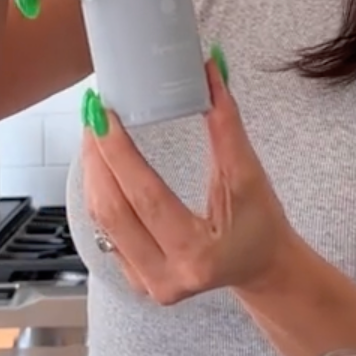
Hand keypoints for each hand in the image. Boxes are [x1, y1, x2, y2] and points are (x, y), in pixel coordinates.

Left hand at [81, 53, 294, 302]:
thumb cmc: (261, 223)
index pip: (145, 196)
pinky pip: (106, 232)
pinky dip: (101, 194)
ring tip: (94, 133)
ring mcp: (147, 284)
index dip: (119, 152)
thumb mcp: (248, 175)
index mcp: (197, 254)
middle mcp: (166, 277)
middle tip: (93, 115)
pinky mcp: (136, 280)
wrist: (262, 266)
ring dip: (95, 173)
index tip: (104, 114)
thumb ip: (225, 124)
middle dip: (98, 157)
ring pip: (102, 221)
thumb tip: (209, 71)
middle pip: (113, 209)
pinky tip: (102, 165)